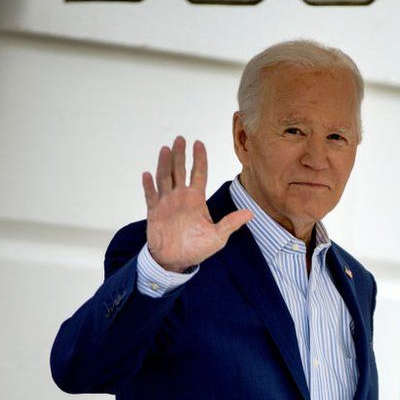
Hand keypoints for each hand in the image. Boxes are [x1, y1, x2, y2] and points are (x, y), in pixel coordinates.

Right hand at [141, 136, 251, 272]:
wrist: (176, 261)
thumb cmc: (197, 249)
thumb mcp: (218, 237)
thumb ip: (231, 223)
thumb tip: (251, 213)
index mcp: (196, 200)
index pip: (199, 174)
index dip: (199, 159)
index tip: (199, 143)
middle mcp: (181, 197)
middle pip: (180, 171)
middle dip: (180, 155)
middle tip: (180, 138)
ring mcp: (166, 203)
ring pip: (165, 178)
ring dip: (164, 164)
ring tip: (166, 149)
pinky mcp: (154, 212)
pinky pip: (150, 196)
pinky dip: (149, 186)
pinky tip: (147, 174)